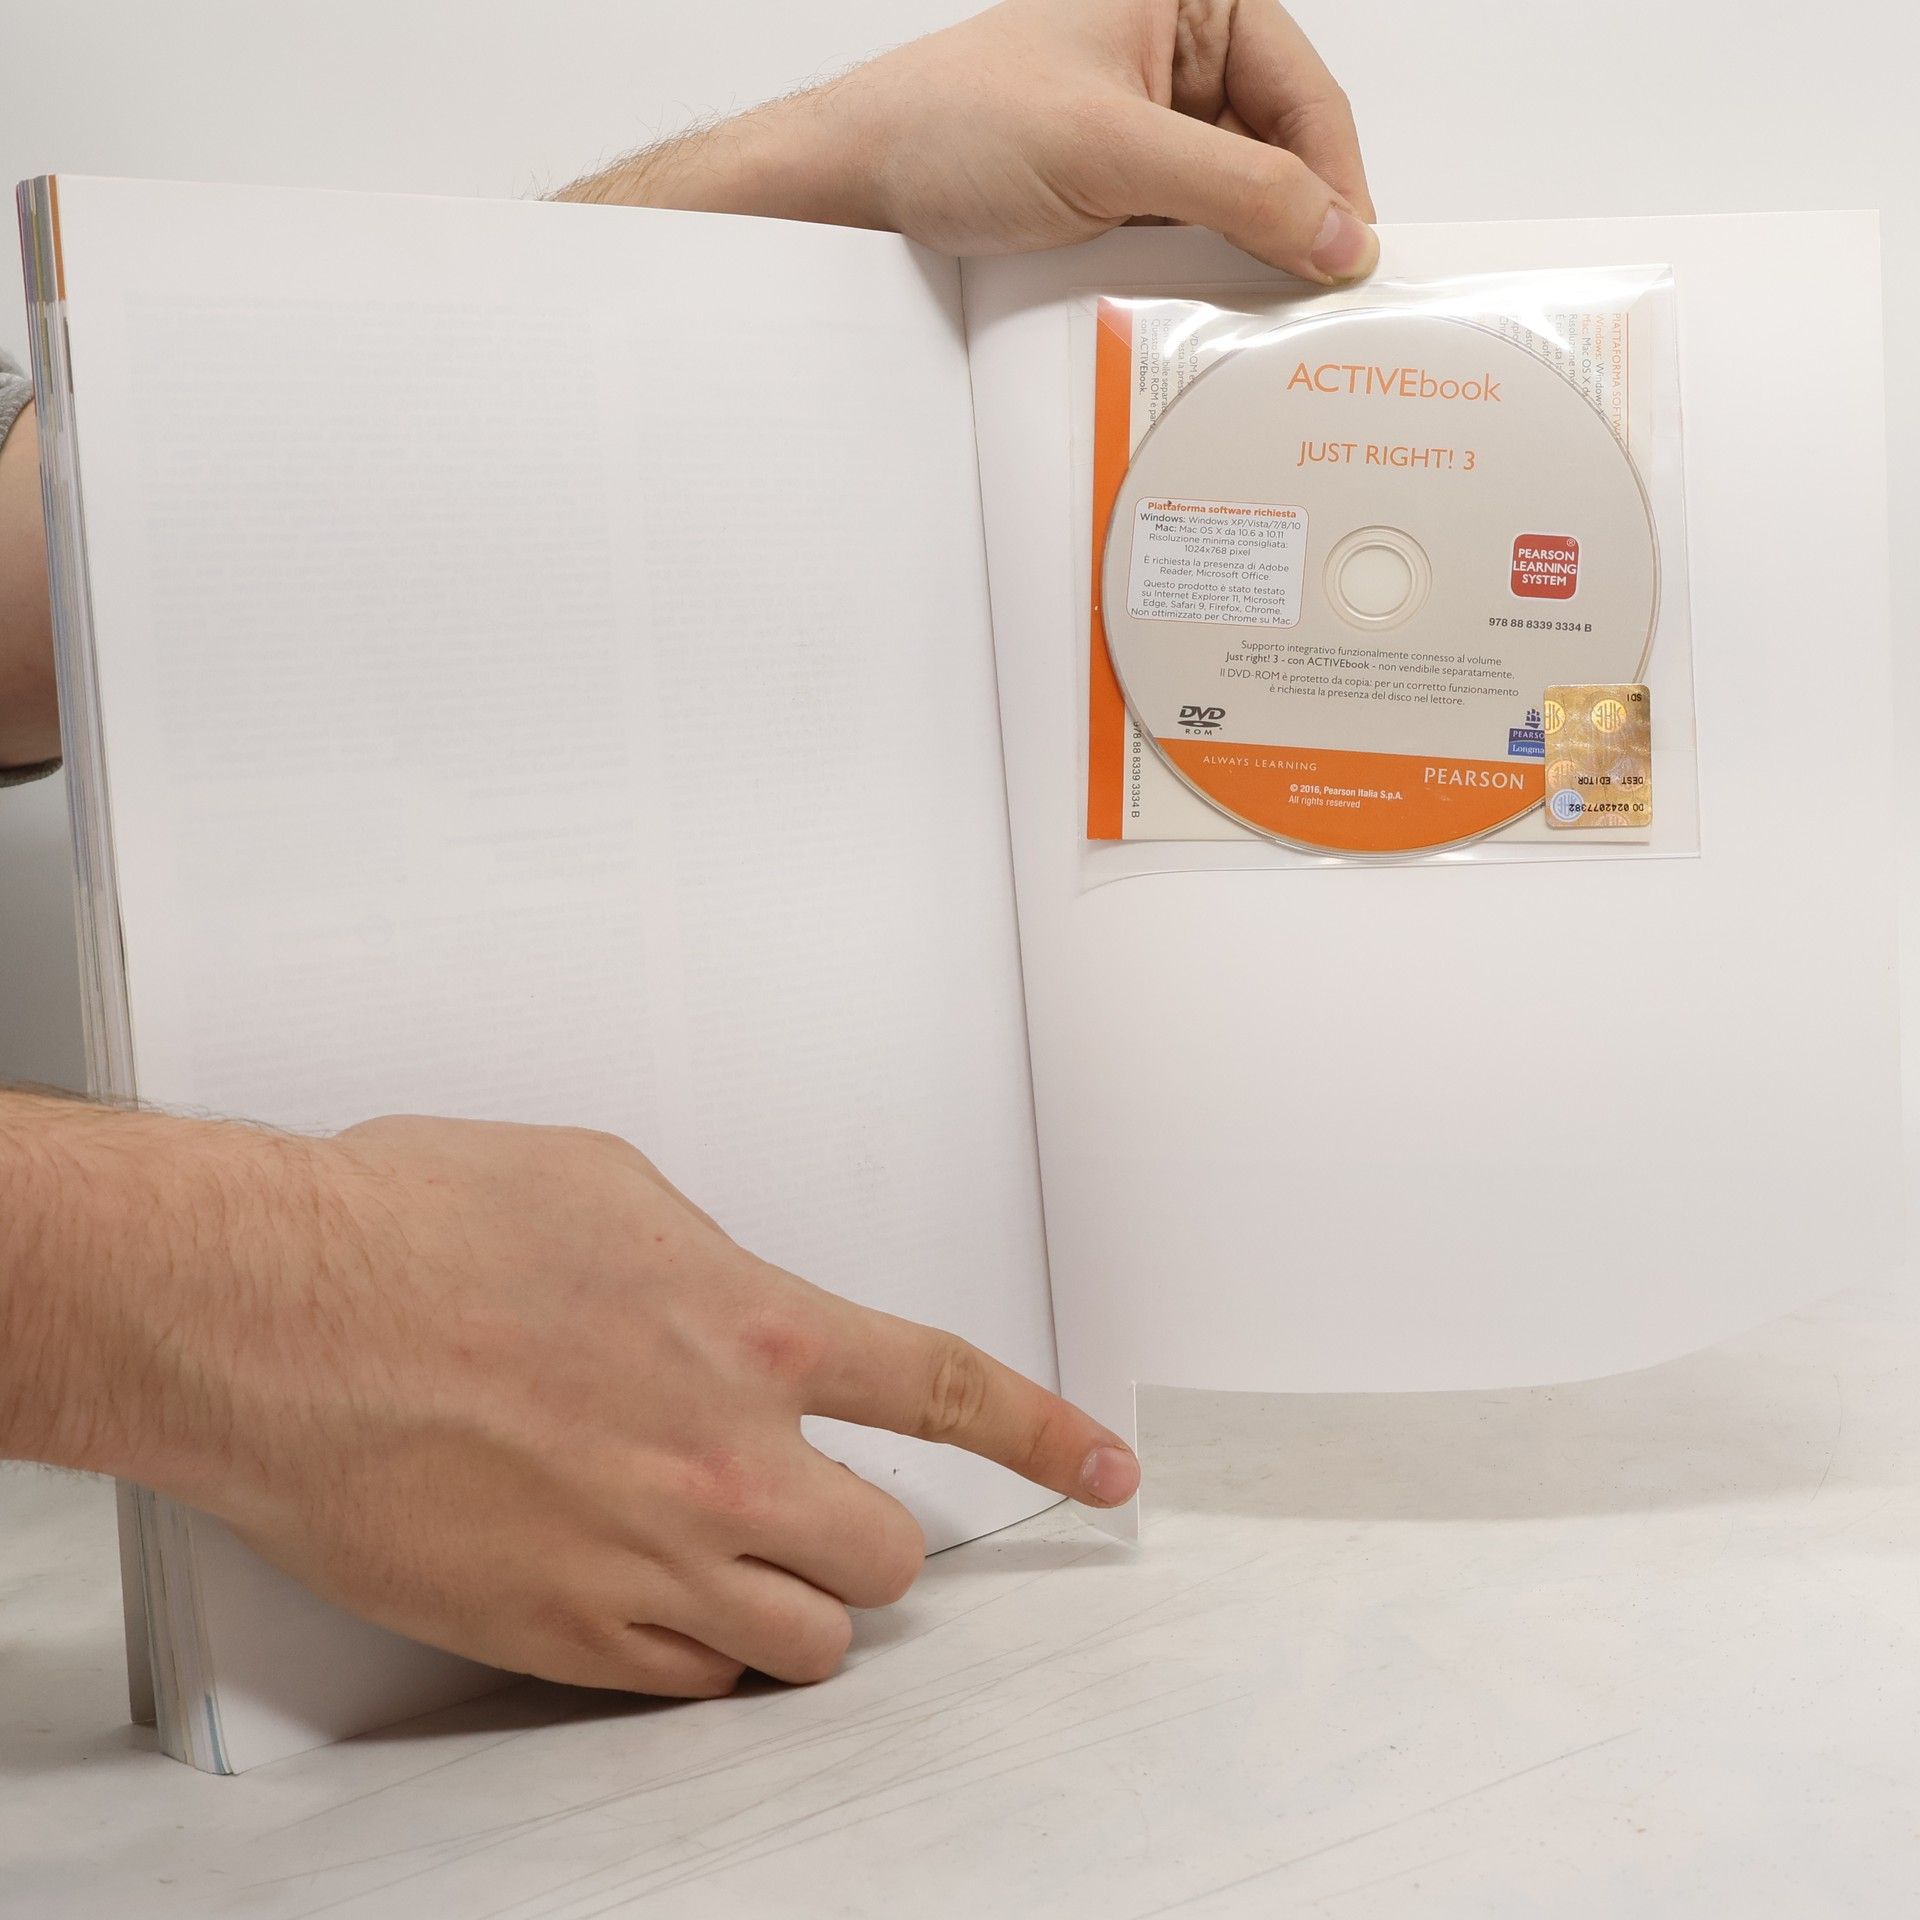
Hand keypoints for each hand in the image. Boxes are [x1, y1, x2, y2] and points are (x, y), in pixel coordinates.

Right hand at [190, 1116, 1138, 1694]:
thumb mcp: (608, 1189)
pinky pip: (690, 1684)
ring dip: (791, 1609)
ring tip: (726, 1563)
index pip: (951, 1391)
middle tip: (821, 1516)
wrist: (270, 1314)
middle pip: (884, 1557)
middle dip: (870, 1543)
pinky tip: (644, 1598)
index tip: (1102, 1470)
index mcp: (749, 1327)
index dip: (1047, 1438)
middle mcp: (721, 1456)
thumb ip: (708, 1263)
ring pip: (803, 1644)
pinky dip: (693, 1654)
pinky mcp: (562, 1635)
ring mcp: (647, 1558)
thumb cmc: (410, 1229)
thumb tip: (732, 1305)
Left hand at [842, 0, 1376, 277]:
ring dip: (1247, 257)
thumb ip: (1235, 189)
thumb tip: (1334, 233)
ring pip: (1238, 200)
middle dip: (1294, 225)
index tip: (1351, 262)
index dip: (1335, 182)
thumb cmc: (958, 125)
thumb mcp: (1112, 151)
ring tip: (1260, 316)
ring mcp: (1151, 122)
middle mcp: (1178, 52)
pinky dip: (1202, 272)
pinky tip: (1208, 309)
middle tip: (1317, 305)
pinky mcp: (1124, 184)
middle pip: (1280, 151)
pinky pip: (1191, 232)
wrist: (864, 179)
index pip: (1305, 94)